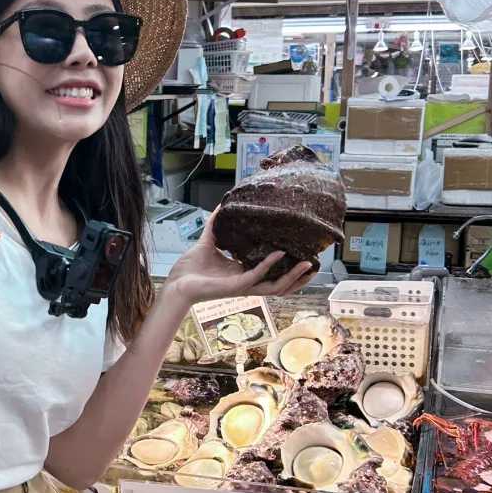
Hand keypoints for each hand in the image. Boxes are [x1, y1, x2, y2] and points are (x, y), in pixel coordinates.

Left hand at [166, 213, 314, 307]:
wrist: (177, 283)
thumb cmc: (190, 268)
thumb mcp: (208, 242)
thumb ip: (216, 225)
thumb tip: (221, 206)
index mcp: (243, 274)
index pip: (272, 275)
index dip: (289, 270)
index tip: (304, 257)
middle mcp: (247, 282)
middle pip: (281, 285)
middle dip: (299, 278)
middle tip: (314, 266)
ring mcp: (243, 286)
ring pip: (276, 286)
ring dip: (293, 277)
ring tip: (307, 265)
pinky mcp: (235, 287)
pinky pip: (257, 276)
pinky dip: (269, 265)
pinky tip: (279, 253)